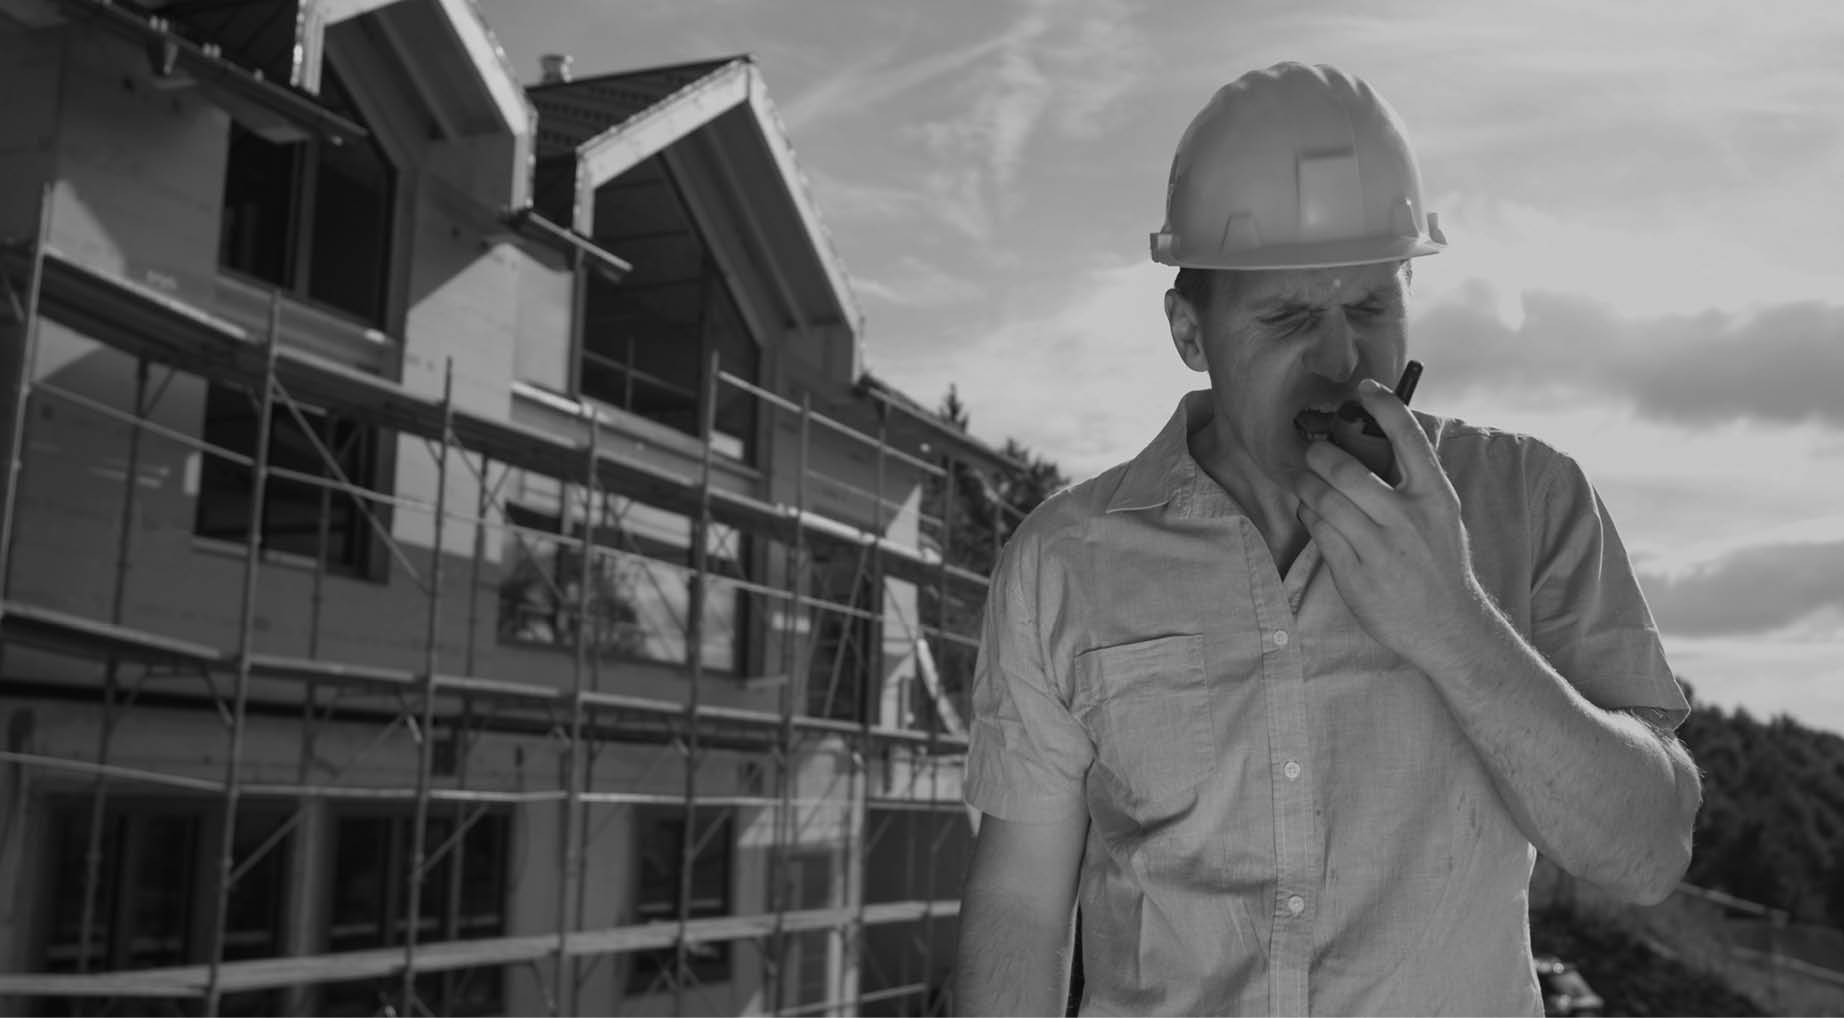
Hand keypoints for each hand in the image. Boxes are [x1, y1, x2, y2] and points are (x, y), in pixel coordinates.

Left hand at [1292, 378, 1488, 663]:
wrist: (1446, 625)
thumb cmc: (1439, 562)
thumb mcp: (1441, 515)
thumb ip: (1414, 481)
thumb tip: (1378, 438)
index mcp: (1435, 496)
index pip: (1408, 437)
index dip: (1384, 405)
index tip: (1365, 387)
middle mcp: (1407, 517)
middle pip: (1346, 470)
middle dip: (1319, 454)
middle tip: (1311, 450)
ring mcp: (1379, 547)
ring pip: (1323, 500)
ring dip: (1305, 484)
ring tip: (1304, 480)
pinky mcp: (1354, 572)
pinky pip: (1318, 531)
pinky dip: (1309, 515)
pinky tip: (1311, 512)